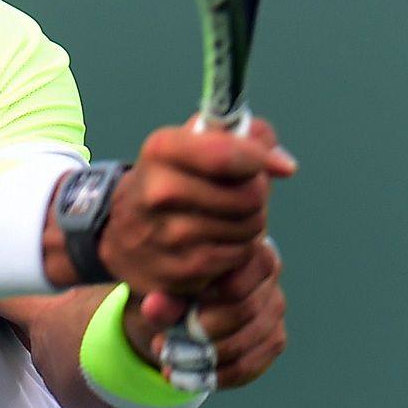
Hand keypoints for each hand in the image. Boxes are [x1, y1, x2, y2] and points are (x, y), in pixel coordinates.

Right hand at [98, 117, 294, 296]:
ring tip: (230, 215)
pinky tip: (221, 239)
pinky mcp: (182, 271)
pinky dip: (240, 248)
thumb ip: (246, 135)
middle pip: (250, 195)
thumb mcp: (195, 142)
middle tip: (243, 193)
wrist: (122, 232)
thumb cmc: (173, 178)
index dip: (261, 159)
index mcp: (162, 149)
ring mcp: (170, 235)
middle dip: (257, 193)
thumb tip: (284, 164)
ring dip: (251, 222)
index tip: (275, 166)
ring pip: (250, 227)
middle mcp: (160, 191)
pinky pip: (240, 256)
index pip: (229, 154)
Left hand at [130, 239, 286, 388]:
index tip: (174, 312)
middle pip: (244, 311)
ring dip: (202, 360)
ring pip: (246, 342)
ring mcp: (274, 305)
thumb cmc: (168, 286)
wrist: (175, 310)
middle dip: (200, 335)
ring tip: (168, 361)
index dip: (205, 299)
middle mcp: (268, 269)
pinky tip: (182, 377)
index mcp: (242, 244)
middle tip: (162, 345)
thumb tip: (153, 307)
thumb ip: (160, 297)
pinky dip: (213, 377)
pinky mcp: (273, 338)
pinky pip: (249, 366)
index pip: (236, 277)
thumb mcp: (157, 288)